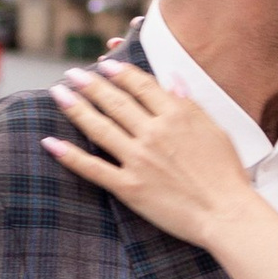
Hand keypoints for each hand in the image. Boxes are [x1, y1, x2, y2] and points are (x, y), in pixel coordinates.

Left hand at [45, 64, 255, 249]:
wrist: (226, 213)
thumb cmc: (226, 174)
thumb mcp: (215, 130)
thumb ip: (189, 104)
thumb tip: (172, 79)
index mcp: (176, 116)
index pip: (141, 85)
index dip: (119, 72)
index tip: (105, 65)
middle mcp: (153, 133)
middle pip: (115, 101)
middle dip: (90, 84)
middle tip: (72, 74)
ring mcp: (138, 160)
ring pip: (100, 128)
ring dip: (76, 108)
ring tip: (58, 94)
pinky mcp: (129, 187)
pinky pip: (93, 168)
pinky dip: (70, 155)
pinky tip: (51, 142)